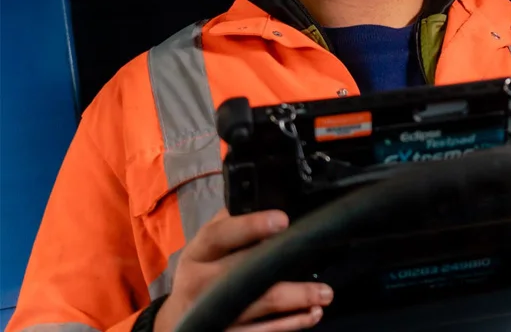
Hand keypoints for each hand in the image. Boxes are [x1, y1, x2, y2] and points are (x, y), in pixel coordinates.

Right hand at [153, 209, 332, 331]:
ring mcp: (212, 314)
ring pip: (259, 305)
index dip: (250, 226)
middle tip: (317, 255)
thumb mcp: (207, 247)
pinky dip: (290, 324)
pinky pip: (261, 331)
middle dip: (284, 266)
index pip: (221, 235)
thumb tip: (269, 198)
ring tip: (324, 293)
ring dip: (297, 298)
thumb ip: (232, 223)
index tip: (282, 220)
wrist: (178, 321)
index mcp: (198, 253)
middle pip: (245, 273)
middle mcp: (201, 284)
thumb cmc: (203, 273)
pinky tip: (311, 314)